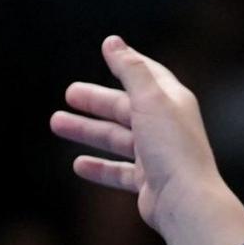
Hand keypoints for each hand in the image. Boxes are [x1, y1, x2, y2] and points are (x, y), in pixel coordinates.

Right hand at [51, 36, 243, 244]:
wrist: (186, 202)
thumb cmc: (172, 149)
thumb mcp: (149, 100)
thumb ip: (131, 70)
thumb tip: (112, 41)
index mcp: (173, 102)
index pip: (150, 75)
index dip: (129, 63)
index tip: (108, 51)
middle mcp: (168, 128)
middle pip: (127, 108)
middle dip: (98, 101)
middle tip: (69, 94)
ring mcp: (158, 156)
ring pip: (117, 139)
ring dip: (89, 131)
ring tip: (57, 123)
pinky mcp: (149, 183)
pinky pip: (119, 172)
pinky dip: (99, 167)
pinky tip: (78, 164)